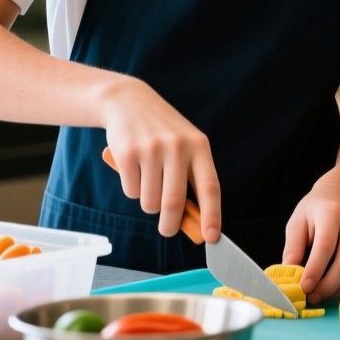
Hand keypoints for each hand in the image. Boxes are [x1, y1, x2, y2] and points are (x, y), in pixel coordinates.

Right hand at [98, 76, 221, 239]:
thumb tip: (195, 220)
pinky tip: (134, 169)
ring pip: (150, 202)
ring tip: (149, 182)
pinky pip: (131, 191)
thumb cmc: (163, 132)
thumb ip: (191, 178)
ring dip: (148, 204)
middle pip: (174, 202)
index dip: (212, 215)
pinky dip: (133, 189)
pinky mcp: (126, 154)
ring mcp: (150, 149)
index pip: (210, 187)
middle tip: (167, 229)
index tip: (212, 237)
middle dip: (171, 225)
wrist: (129, 101)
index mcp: (199, 146)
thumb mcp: (185, 146)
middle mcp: (177, 147)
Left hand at [282, 184, 339, 304]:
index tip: (304, 287)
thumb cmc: (316, 213)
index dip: (315, 269)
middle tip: (312, 297)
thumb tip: (289, 273)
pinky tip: (337, 290)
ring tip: (322, 295)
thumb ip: (293, 247)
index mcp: (331, 213)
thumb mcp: (297, 222)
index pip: (326, 245)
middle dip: (328, 285)